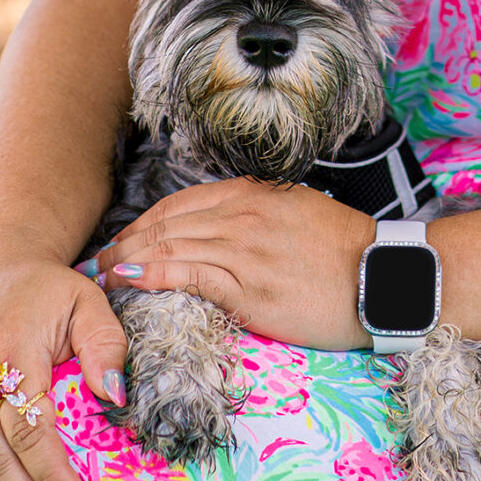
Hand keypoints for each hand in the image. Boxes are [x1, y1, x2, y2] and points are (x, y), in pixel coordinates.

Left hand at [97, 181, 374, 350]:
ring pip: (170, 245)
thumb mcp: (296, 214)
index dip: (143, 222)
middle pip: (167, 222)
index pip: (180, 203)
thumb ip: (256, 215)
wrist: (381, 278)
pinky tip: (130, 280)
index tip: (123, 240)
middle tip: (98, 261)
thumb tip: (223, 229)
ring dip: (128, 259)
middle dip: (126, 241)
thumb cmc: (343, 251)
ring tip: (103, 276)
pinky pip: (188, 274)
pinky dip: (153, 274)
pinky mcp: (248, 286)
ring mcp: (245, 249)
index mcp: (254, 194)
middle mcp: (244, 215)